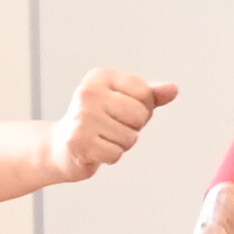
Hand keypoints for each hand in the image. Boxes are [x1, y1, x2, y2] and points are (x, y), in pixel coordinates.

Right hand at [51, 67, 178, 182]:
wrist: (60, 147)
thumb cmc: (99, 121)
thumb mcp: (124, 101)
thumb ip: (150, 95)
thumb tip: (173, 89)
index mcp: (101, 77)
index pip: (144, 93)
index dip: (142, 108)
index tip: (121, 110)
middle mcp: (89, 93)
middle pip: (139, 115)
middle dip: (132, 127)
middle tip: (111, 127)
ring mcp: (82, 117)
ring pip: (131, 138)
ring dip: (121, 144)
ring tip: (102, 138)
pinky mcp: (79, 142)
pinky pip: (117, 154)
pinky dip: (110, 157)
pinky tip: (96, 150)